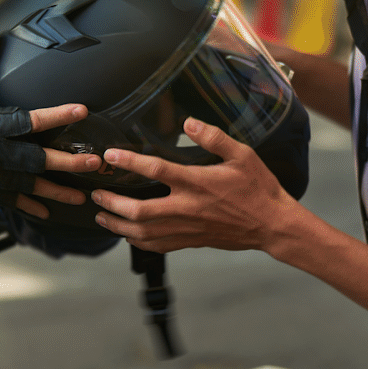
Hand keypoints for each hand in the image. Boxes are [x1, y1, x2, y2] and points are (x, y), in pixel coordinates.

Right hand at [0, 25, 100, 214]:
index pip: (30, 119)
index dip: (57, 115)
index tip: (81, 111)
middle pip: (38, 159)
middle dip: (68, 162)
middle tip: (94, 163)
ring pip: (30, 186)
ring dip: (58, 192)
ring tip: (81, 197)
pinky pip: (11, 202)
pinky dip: (29, 207)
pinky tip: (47, 213)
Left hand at [90, 117, 298, 252]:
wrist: (271, 224)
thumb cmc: (258, 188)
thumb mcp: (242, 154)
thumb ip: (214, 137)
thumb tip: (188, 122)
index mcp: (198, 183)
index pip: (156, 170)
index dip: (130, 161)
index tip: (110, 155)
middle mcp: (188, 208)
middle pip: (139, 211)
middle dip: (112, 204)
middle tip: (96, 194)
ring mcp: (187, 228)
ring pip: (143, 233)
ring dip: (118, 225)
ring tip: (101, 216)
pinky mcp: (191, 241)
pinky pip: (157, 246)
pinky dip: (137, 241)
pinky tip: (128, 234)